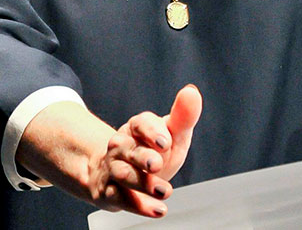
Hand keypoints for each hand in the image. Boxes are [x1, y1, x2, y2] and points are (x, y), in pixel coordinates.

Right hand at [16, 85, 202, 218]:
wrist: (116, 174)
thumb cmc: (150, 152)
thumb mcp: (170, 134)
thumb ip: (183, 117)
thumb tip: (192, 92)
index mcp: (136, 129)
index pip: (141, 124)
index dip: (151, 132)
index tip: (165, 141)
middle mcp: (121, 147)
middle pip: (129, 150)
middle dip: (143, 157)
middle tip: (157, 164)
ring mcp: (114, 169)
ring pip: (124, 174)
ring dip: (143, 183)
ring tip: (165, 191)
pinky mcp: (109, 191)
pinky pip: (121, 198)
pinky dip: (139, 206)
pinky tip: (157, 210)